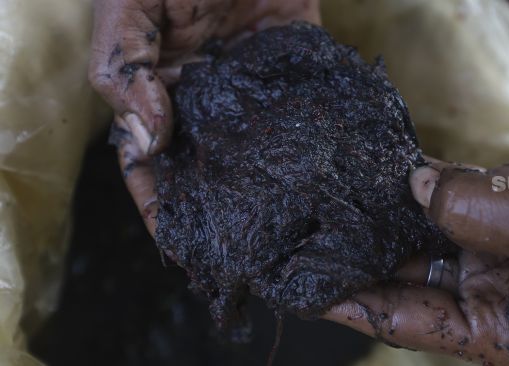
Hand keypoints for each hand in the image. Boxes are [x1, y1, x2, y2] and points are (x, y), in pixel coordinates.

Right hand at [89, 0, 319, 233]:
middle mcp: (203, 94)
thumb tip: (150, 143)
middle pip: (205, 164)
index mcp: (156, 86)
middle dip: (217, 208)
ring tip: (283, 231)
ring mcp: (250, 82)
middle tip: (240, 254)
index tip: (180, 249)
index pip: (151, 160)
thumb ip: (128, 70)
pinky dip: (309, 139)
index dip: (161, 205)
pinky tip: (318, 177)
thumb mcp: (129, 7)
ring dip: (266, 187)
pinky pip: (301, 106)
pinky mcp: (293, 61)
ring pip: (255, 146)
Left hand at [325, 101, 508, 364]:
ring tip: (331, 197)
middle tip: (304, 232)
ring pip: (423, 232)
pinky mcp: (506, 198)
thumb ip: (477, 212)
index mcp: (505, 332)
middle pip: (406, 277)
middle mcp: (494, 293)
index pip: (407, 322)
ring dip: (386, 214)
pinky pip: (450, 191)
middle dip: (360, 255)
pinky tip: (384, 167)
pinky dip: (420, 180)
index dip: (352, 303)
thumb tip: (414, 187)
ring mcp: (498, 243)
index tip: (300, 285)